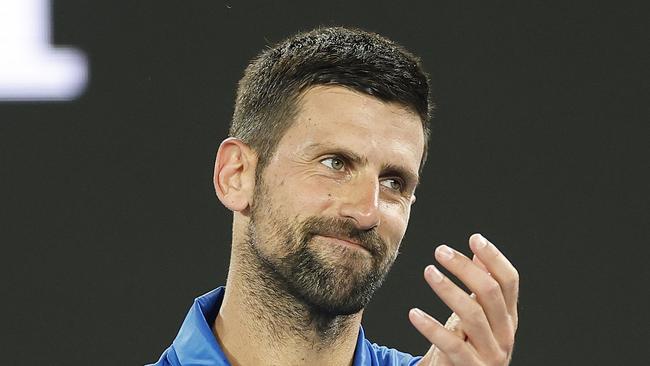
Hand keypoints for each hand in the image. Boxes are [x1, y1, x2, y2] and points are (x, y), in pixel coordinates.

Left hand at [408, 234, 518, 364]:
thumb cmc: (466, 347)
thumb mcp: (475, 316)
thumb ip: (480, 289)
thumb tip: (479, 253)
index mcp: (508, 318)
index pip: (509, 282)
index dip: (494, 258)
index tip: (474, 238)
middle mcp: (505, 335)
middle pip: (490, 293)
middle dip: (465, 268)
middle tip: (440, 251)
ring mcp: (491, 354)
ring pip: (473, 315)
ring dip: (448, 289)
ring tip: (428, 271)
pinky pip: (452, 345)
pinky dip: (431, 327)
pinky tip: (414, 314)